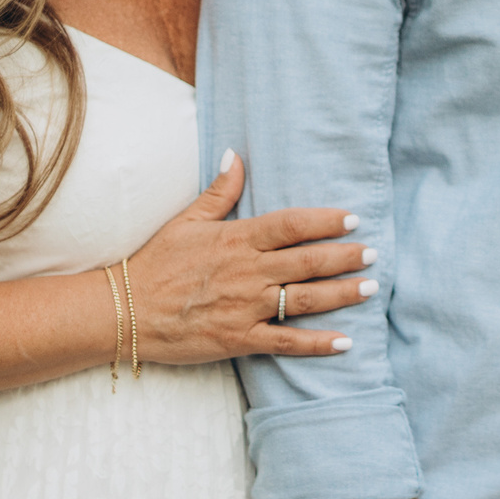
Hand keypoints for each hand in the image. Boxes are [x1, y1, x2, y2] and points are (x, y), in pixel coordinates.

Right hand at [123, 152, 370, 362]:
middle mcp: (247, 272)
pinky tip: (345, 343)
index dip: (325, 221)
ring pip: (305, 300)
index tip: (353, 219)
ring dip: (342, 294)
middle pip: (307, 262)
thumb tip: (235, 154)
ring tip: (371, 288)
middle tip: (375, 254)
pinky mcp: (239, 339)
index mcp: (237, 240)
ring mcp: (245, 307)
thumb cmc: (156, 263)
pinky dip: (317, 344)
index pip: (291, 225)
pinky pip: (286, 342)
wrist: (124, 311)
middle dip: (346, 257)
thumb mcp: (186, 221)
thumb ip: (219, 191)